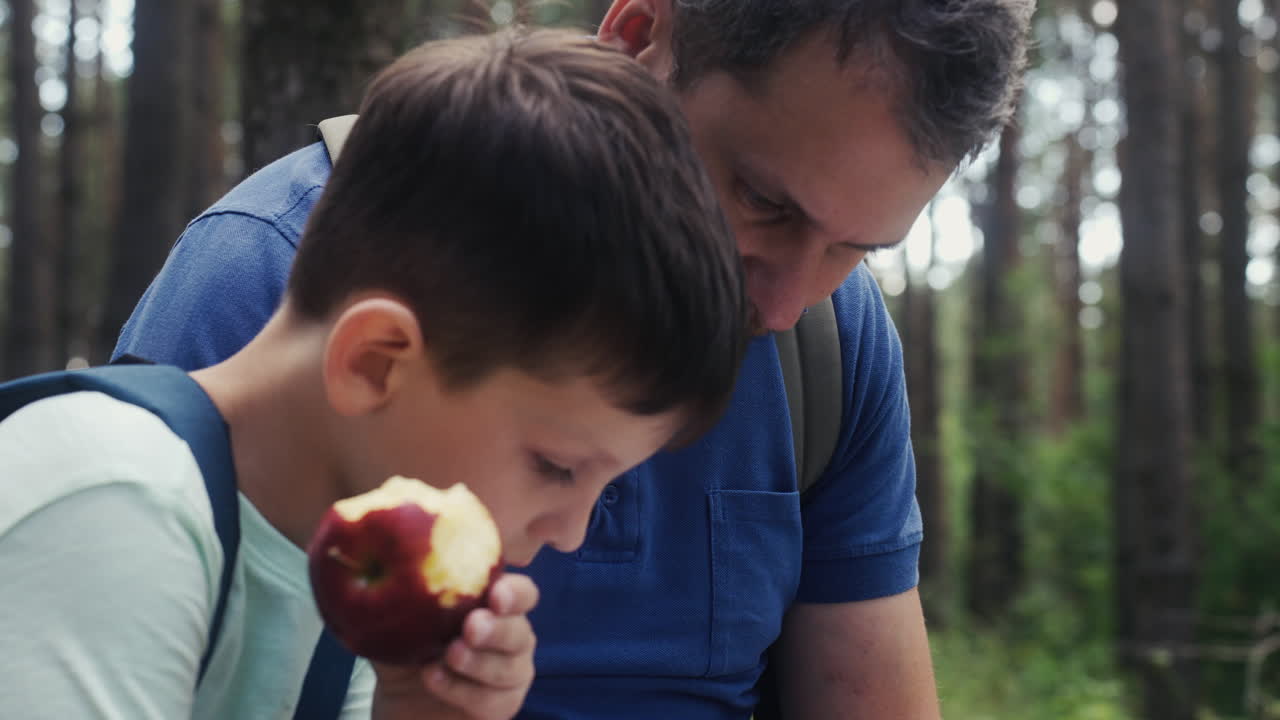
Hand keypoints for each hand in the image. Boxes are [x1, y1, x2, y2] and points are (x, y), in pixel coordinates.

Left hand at [371, 573, 538, 719]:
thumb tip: (378, 560)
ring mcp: (511, 671)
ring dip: (479, 662)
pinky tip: (434, 679)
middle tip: (471, 627)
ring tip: (448, 655)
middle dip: (496, 628)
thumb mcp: (396, 616)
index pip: (521, 593)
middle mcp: (510, 634)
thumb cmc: (405, 647)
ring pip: (511, 668)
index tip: (495, 593)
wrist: (401, 699)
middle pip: (520, 630)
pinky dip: (463, 691)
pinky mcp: (503, 704)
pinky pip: (495, 700)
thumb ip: (400, 592)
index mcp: (493, 604)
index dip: (514, 592)